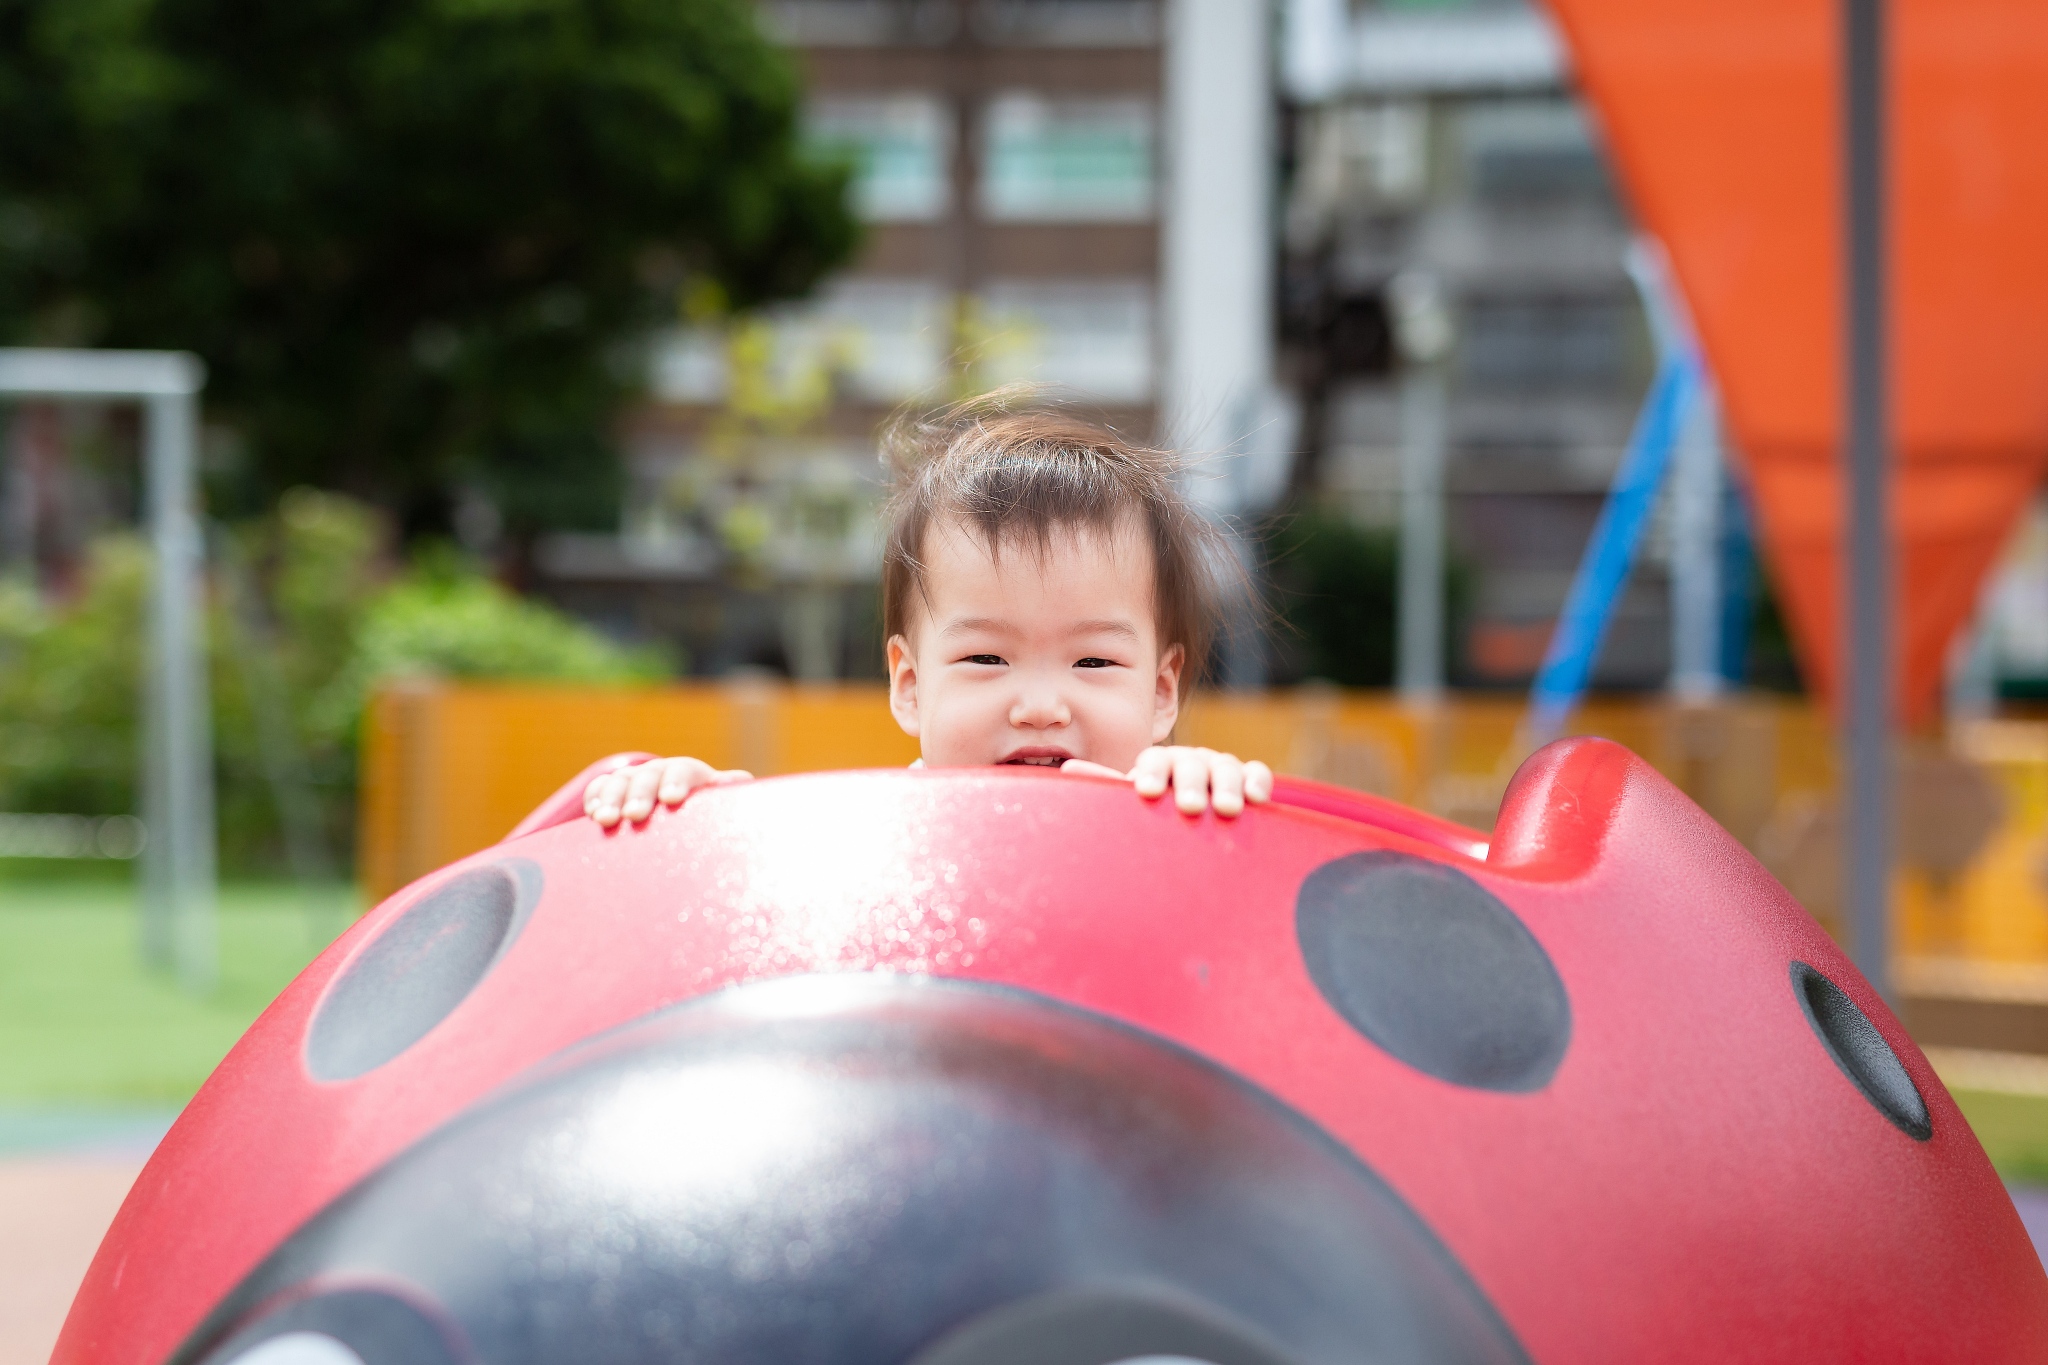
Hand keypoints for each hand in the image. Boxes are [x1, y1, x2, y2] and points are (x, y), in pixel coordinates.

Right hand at [584, 757, 752, 828]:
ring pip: (620, 780)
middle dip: (640, 794)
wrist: (682, 816)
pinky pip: (599, 788)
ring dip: (611, 798)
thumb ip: (729, 798)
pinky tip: (591, 813)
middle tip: (635, 816)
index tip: (671, 799)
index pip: (684, 771)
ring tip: (605, 820)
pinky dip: (595, 798)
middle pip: (648, 775)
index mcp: (691, 775)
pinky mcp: (613, 791)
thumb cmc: (707, 820)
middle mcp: (661, 772)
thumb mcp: (722, 809)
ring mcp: (635, 780)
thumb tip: (743, 781)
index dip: (677, 782)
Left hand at [1061, 746, 1273, 817]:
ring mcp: (1220, 768)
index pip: (1153, 760)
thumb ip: (1106, 787)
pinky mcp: (1249, 780)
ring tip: (1225, 809)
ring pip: (1224, 766)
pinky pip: (1256, 774)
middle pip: (1190, 764)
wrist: (1190, 828)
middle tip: (1188, 806)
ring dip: (1225, 785)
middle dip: (1189, 783)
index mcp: (1158, 765)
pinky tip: (1256, 799)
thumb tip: (1068, 770)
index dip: (1151, 772)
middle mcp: (1189, 762)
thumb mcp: (1131, 805)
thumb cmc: (1155, 816)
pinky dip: (1256, 781)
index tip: (1146, 791)